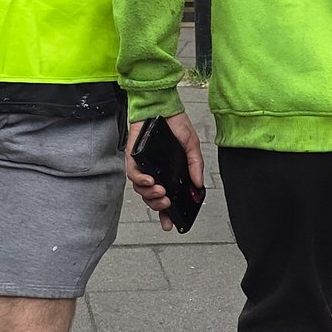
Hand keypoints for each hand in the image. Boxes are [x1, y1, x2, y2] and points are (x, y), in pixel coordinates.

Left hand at [125, 114, 204, 231]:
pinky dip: (140, 180)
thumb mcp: (191, 146)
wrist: (162, 106)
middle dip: (158, 205)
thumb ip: (195, 165)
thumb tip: (198, 185)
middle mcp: (154, 171)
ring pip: (141, 189)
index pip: (165, 198)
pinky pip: (133, 173)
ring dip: (150, 194)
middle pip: (151, 197)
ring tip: (160, 192)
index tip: (170, 225)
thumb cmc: (176, 125)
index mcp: (167, 173)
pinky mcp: (133, 156)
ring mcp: (142, 165)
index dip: (166, 213)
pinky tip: (150, 181)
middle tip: (166, 204)